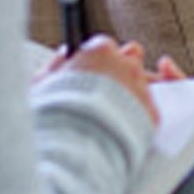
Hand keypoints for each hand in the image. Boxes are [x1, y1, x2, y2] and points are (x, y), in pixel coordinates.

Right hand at [39, 36, 184, 123]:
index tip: (91, 71)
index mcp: (100, 51)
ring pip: (140, 84)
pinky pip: (147, 110)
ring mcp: (141, 88)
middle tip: (104, 90)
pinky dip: (137, 117)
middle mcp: (126, 64)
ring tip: (108, 116)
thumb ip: (57, 64)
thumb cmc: (53, 114)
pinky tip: (120, 126)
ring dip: (128, 95)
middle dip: (118, 72)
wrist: (75, 149)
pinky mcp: (151, 114)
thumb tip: (65, 54)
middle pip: (129, 59)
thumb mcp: (42, 83)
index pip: (104, 45)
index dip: (97, 60)